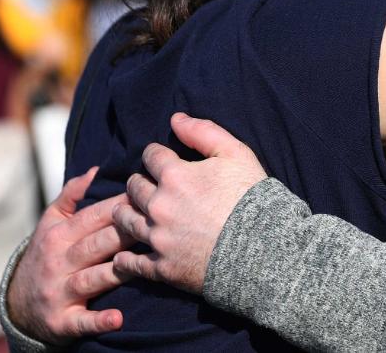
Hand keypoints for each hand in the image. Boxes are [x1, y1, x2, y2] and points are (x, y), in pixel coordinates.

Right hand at [7, 167, 133, 343]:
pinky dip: (99, 320)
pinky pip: (82, 321)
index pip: (94, 217)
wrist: (18, 305)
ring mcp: (60, 291)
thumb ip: (71, 196)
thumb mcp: (50, 224)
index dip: (122, 206)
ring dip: (120, 271)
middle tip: (160, 224)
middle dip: (127, 233)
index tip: (150, 196)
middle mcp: (59, 261)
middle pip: (98, 244)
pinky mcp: (62, 321)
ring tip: (146, 263)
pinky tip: (118, 318)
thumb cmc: (46, 255)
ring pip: (95, 278)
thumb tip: (95, 170)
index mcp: (59, 235)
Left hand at [112, 113, 266, 293]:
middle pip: (134, 188)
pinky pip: (132, 263)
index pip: (151, 155)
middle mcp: (159, 205)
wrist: (264, 249)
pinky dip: (124, 260)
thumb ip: (203, 132)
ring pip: (126, 221)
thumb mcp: (236, 154)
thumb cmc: (252, 198)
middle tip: (143, 185)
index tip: (159, 158)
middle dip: (137, 183)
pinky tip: (122, 257)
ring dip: (124, 213)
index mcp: (174, 175)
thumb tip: (176, 118)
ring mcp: (159, 238)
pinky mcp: (162, 267)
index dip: (155, 154)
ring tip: (127, 212)